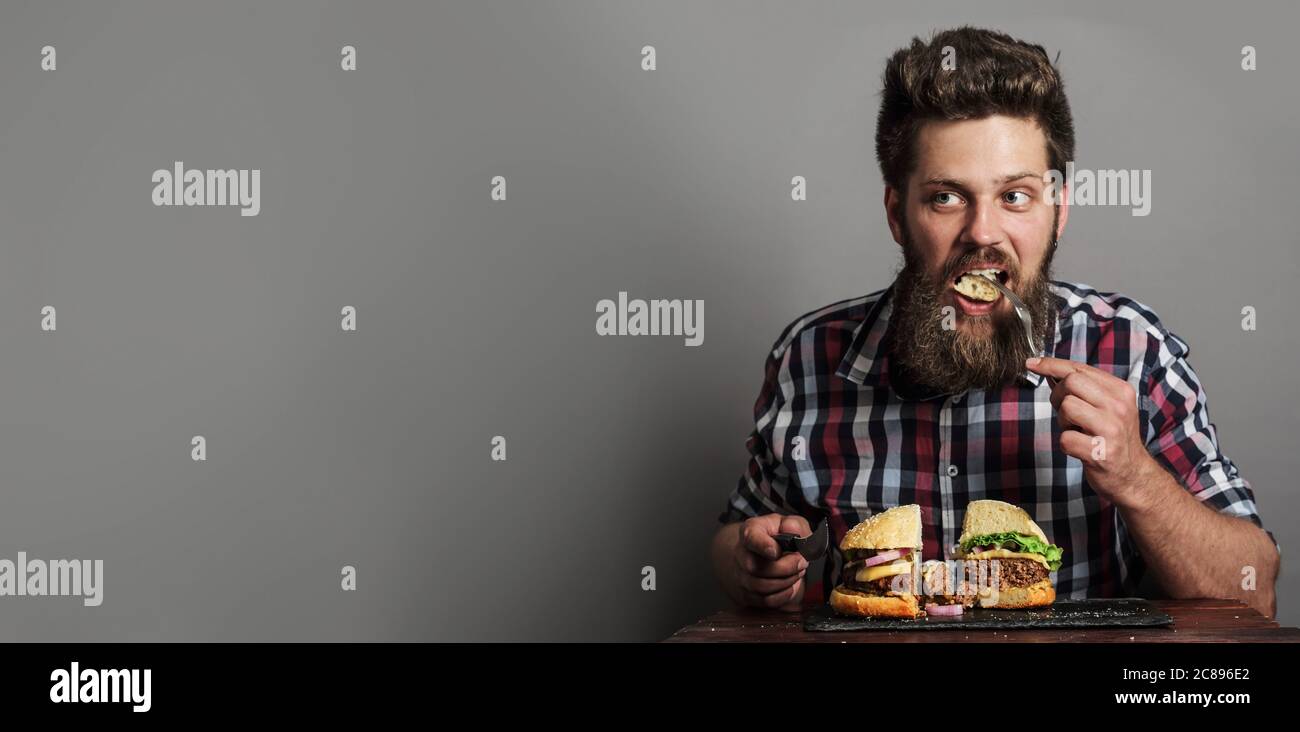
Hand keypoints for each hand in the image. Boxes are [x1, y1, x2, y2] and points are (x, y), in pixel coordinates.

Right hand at [730, 514, 810, 611]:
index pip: (751, 539)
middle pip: (756, 567)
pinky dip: (783, 595)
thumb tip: (792, 530)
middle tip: (802, 562)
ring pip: (761, 586)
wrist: (763, 554)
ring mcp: (742, 575)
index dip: (763, 546)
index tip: (776, 552)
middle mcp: (742, 554)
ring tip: (797, 573)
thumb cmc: (776, 538)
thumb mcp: (789, 523)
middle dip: (785, 568)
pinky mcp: (748, 593)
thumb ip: (794, 524)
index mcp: (751, 531)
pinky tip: (790, 585)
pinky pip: (766, 600)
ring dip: (786, 581)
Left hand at [1025, 356, 1160, 508]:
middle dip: (1058, 396)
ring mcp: (1111, 429)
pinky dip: (1066, 444)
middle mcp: (1119, 406)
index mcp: (1120, 391)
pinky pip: (1065, 439)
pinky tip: (1080, 448)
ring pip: (1067, 407)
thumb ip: (1083, 388)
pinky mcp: (1100, 452)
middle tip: (1067, 414)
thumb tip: (1050, 371)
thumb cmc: (1112, 437)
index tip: (1031, 363)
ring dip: (1063, 422)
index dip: (1051, 364)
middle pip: (1071, 382)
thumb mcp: (1107, 406)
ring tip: (1078, 431)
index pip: (1079, 368)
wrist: (1133, 474)